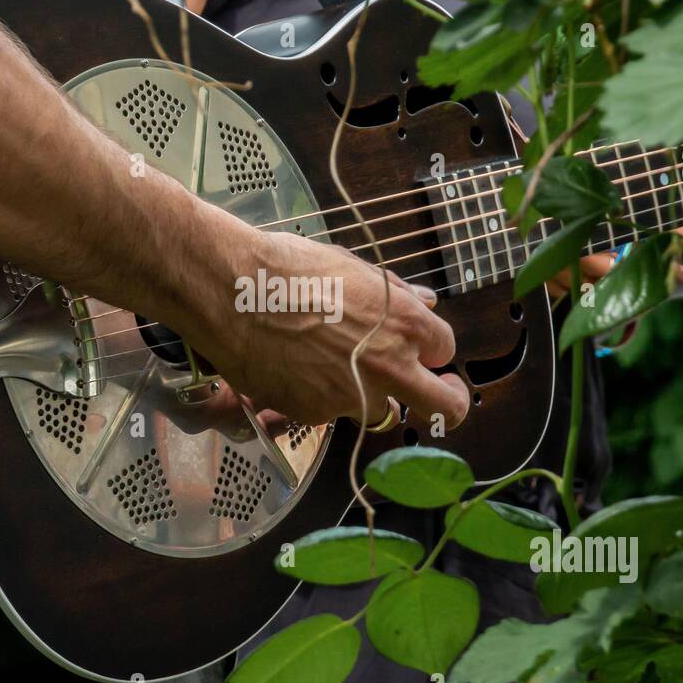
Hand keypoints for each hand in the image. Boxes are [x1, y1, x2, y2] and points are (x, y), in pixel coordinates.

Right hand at [178, 214, 469, 428]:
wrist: (232, 292)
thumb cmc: (289, 267)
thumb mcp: (351, 267)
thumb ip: (395, 292)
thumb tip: (426, 301)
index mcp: (405, 324)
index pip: (445, 348)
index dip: (433, 349)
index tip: (426, 351)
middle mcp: (388, 367)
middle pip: (442, 405)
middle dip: (450, 403)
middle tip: (443, 395)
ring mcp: (352, 397)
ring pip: (380, 411)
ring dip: (371, 397)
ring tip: (338, 371)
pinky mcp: (314, 415)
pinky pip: (329, 413)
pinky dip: (321, 398)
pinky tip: (296, 369)